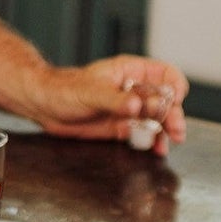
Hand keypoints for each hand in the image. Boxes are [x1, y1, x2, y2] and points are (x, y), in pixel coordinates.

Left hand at [23, 56, 189, 153]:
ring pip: (159, 119)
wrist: (45, 106)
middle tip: (175, 130)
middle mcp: (135, 90)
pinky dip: (153, 141)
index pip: (165, 74)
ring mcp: (130, 109)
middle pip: (166, 100)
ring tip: (168, 142)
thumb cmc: (65, 90)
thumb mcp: (90, 92)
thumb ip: (115, 100)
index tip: (174, 101)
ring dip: (167, 130)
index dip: (174, 86)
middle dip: (174, 114)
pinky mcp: (123, 126)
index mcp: (131, 72)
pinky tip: (156, 149)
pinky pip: (145, 134)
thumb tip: (138, 106)